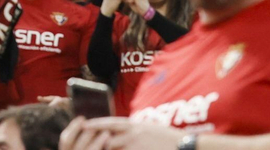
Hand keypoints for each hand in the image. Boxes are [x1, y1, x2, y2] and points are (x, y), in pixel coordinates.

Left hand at [62, 117, 183, 149]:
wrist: (184, 146)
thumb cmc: (168, 138)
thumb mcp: (149, 129)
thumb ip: (134, 129)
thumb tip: (121, 130)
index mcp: (135, 125)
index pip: (111, 123)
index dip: (97, 124)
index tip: (85, 125)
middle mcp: (133, 133)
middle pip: (108, 138)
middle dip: (99, 143)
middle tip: (85, 143)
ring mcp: (136, 145)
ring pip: (114, 148)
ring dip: (109, 149)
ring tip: (100, 148)